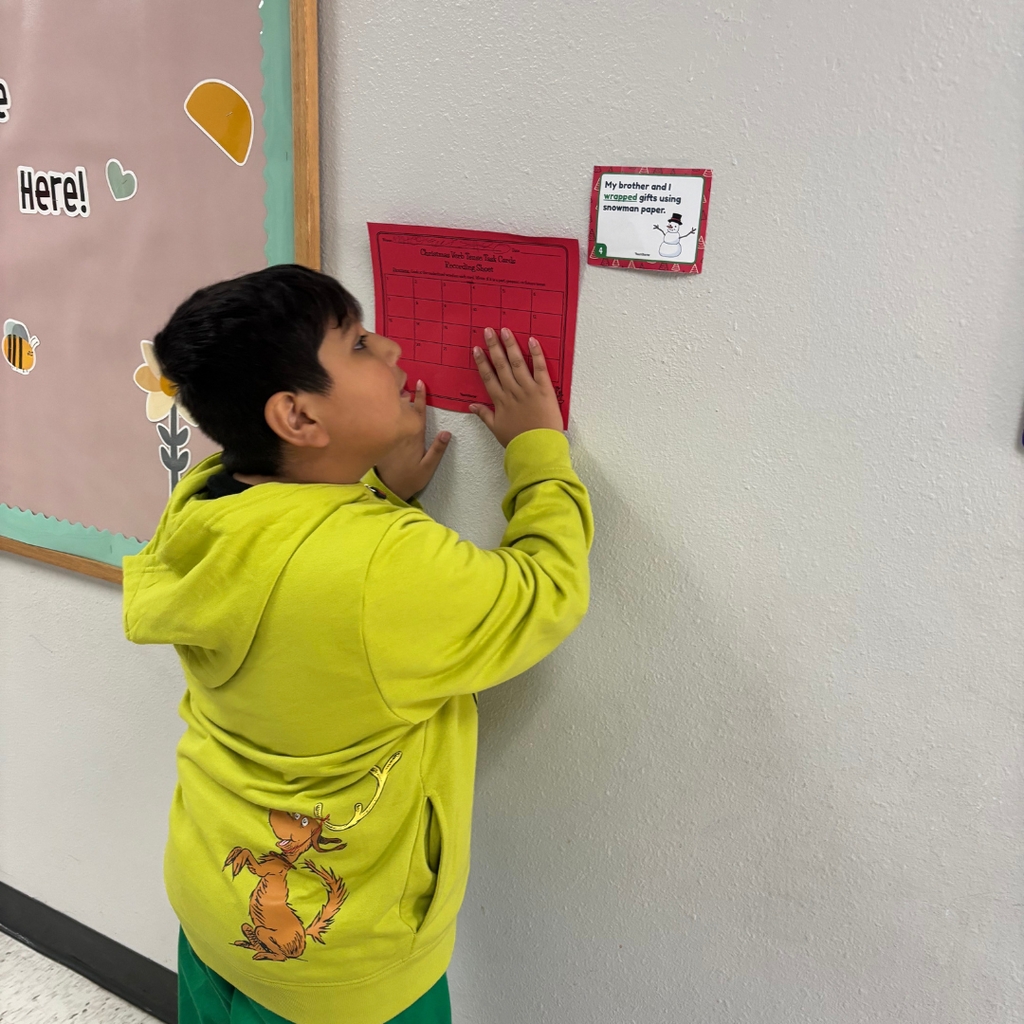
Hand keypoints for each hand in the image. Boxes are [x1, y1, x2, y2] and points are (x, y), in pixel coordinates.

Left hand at [375, 380, 450, 499]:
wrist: (386, 490)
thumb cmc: (410, 479)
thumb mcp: (427, 468)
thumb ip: (436, 450)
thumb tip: (446, 432)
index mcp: (413, 437)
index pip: (417, 413)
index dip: (420, 397)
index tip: (420, 382)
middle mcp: (399, 432)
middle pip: (401, 408)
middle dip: (402, 391)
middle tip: (402, 375)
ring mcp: (388, 434)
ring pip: (390, 412)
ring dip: (392, 399)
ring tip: (393, 385)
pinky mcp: (380, 439)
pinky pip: (382, 419)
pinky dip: (383, 410)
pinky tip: (382, 404)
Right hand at [470, 328, 563, 447]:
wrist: (537, 448)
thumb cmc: (518, 441)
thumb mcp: (496, 429)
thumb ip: (484, 415)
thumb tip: (471, 407)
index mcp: (501, 401)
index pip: (488, 376)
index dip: (482, 361)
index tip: (477, 348)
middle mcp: (512, 391)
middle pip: (500, 365)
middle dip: (493, 346)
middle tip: (488, 331)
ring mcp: (528, 389)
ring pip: (517, 362)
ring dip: (510, 345)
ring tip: (505, 330)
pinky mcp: (544, 389)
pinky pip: (540, 368)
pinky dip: (536, 353)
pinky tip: (532, 341)